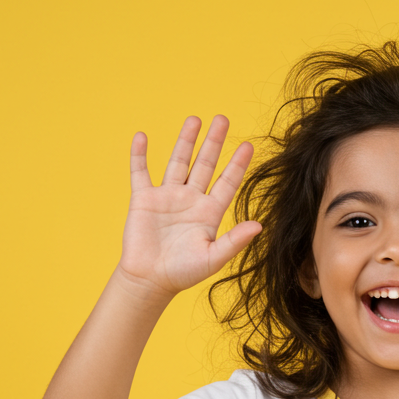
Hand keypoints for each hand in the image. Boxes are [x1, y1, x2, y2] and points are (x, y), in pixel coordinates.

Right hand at [117, 115, 261, 301]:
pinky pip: (140, 172)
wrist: (150, 280)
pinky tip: (142, 137)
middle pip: (204, 164)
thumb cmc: (183, 273)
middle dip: (213, 142)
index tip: (248, 145)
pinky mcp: (144, 199)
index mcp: (209, 213)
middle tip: (223, 118)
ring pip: (177, 162)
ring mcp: (167, 197)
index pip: (227, 183)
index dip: (237, 164)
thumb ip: (234, 241)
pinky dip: (139, 155)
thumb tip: (258, 225)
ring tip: (195, 119)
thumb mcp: (213, 257)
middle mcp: (190, 200)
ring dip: (185, 141)